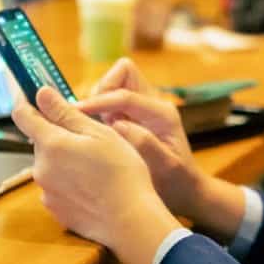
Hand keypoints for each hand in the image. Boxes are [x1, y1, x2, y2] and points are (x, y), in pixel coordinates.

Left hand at [12, 87, 180, 263]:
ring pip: (50, 164)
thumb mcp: (98, 133)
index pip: (22, 115)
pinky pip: (57, 186)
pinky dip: (69, 181)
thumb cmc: (120, 172)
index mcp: (50, 144)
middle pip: (40, 141)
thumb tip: (41, 93)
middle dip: (57, 134)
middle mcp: (40, 168)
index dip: (25, 100)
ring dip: (65, 159)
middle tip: (88, 137)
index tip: (32, 93)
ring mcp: (46, 191)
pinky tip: (92, 185)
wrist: (130, 220)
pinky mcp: (55, 209)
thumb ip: (64, 112)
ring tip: (95, 166)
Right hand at [78, 58, 204, 218]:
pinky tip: (96, 132)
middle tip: (91, 117)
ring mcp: (143, 107)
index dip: (100, 101)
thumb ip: (144, 144)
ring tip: (95, 127)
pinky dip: (99, 110)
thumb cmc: (176, 182)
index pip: (126, 95)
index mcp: (163, 113)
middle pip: (122, 73)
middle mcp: (154, 104)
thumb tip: (118, 124)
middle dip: (102, 89)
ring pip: (114, 83)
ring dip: (99, 100)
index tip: (78, 112)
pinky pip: (111, 100)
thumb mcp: (165, 167)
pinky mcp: (133, 115)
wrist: (185, 189)